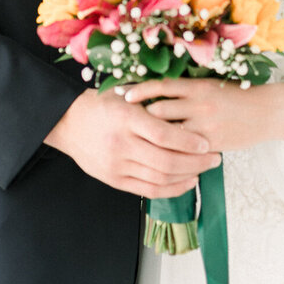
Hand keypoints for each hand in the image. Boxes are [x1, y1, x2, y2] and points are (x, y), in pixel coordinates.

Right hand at [44, 88, 221, 197]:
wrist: (67, 122)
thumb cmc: (103, 103)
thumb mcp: (127, 93)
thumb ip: (154, 102)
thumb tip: (189, 109)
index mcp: (125, 118)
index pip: (163, 134)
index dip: (189, 141)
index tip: (208, 142)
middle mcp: (120, 144)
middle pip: (166, 161)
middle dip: (196, 162)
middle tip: (216, 157)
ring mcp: (116, 165)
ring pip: (160, 179)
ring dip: (188, 176)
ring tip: (204, 168)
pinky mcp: (114, 180)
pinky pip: (148, 190)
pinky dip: (171, 189)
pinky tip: (187, 181)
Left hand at [123, 79, 283, 151]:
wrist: (266, 112)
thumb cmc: (237, 96)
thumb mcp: (211, 86)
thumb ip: (187, 90)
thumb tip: (157, 94)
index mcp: (198, 86)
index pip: (162, 87)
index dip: (140, 90)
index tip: (123, 94)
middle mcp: (199, 105)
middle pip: (160, 112)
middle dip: (141, 118)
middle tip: (123, 122)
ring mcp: (206, 127)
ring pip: (171, 135)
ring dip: (153, 138)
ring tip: (137, 140)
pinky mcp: (212, 145)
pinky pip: (185, 152)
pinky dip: (172, 153)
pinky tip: (160, 155)